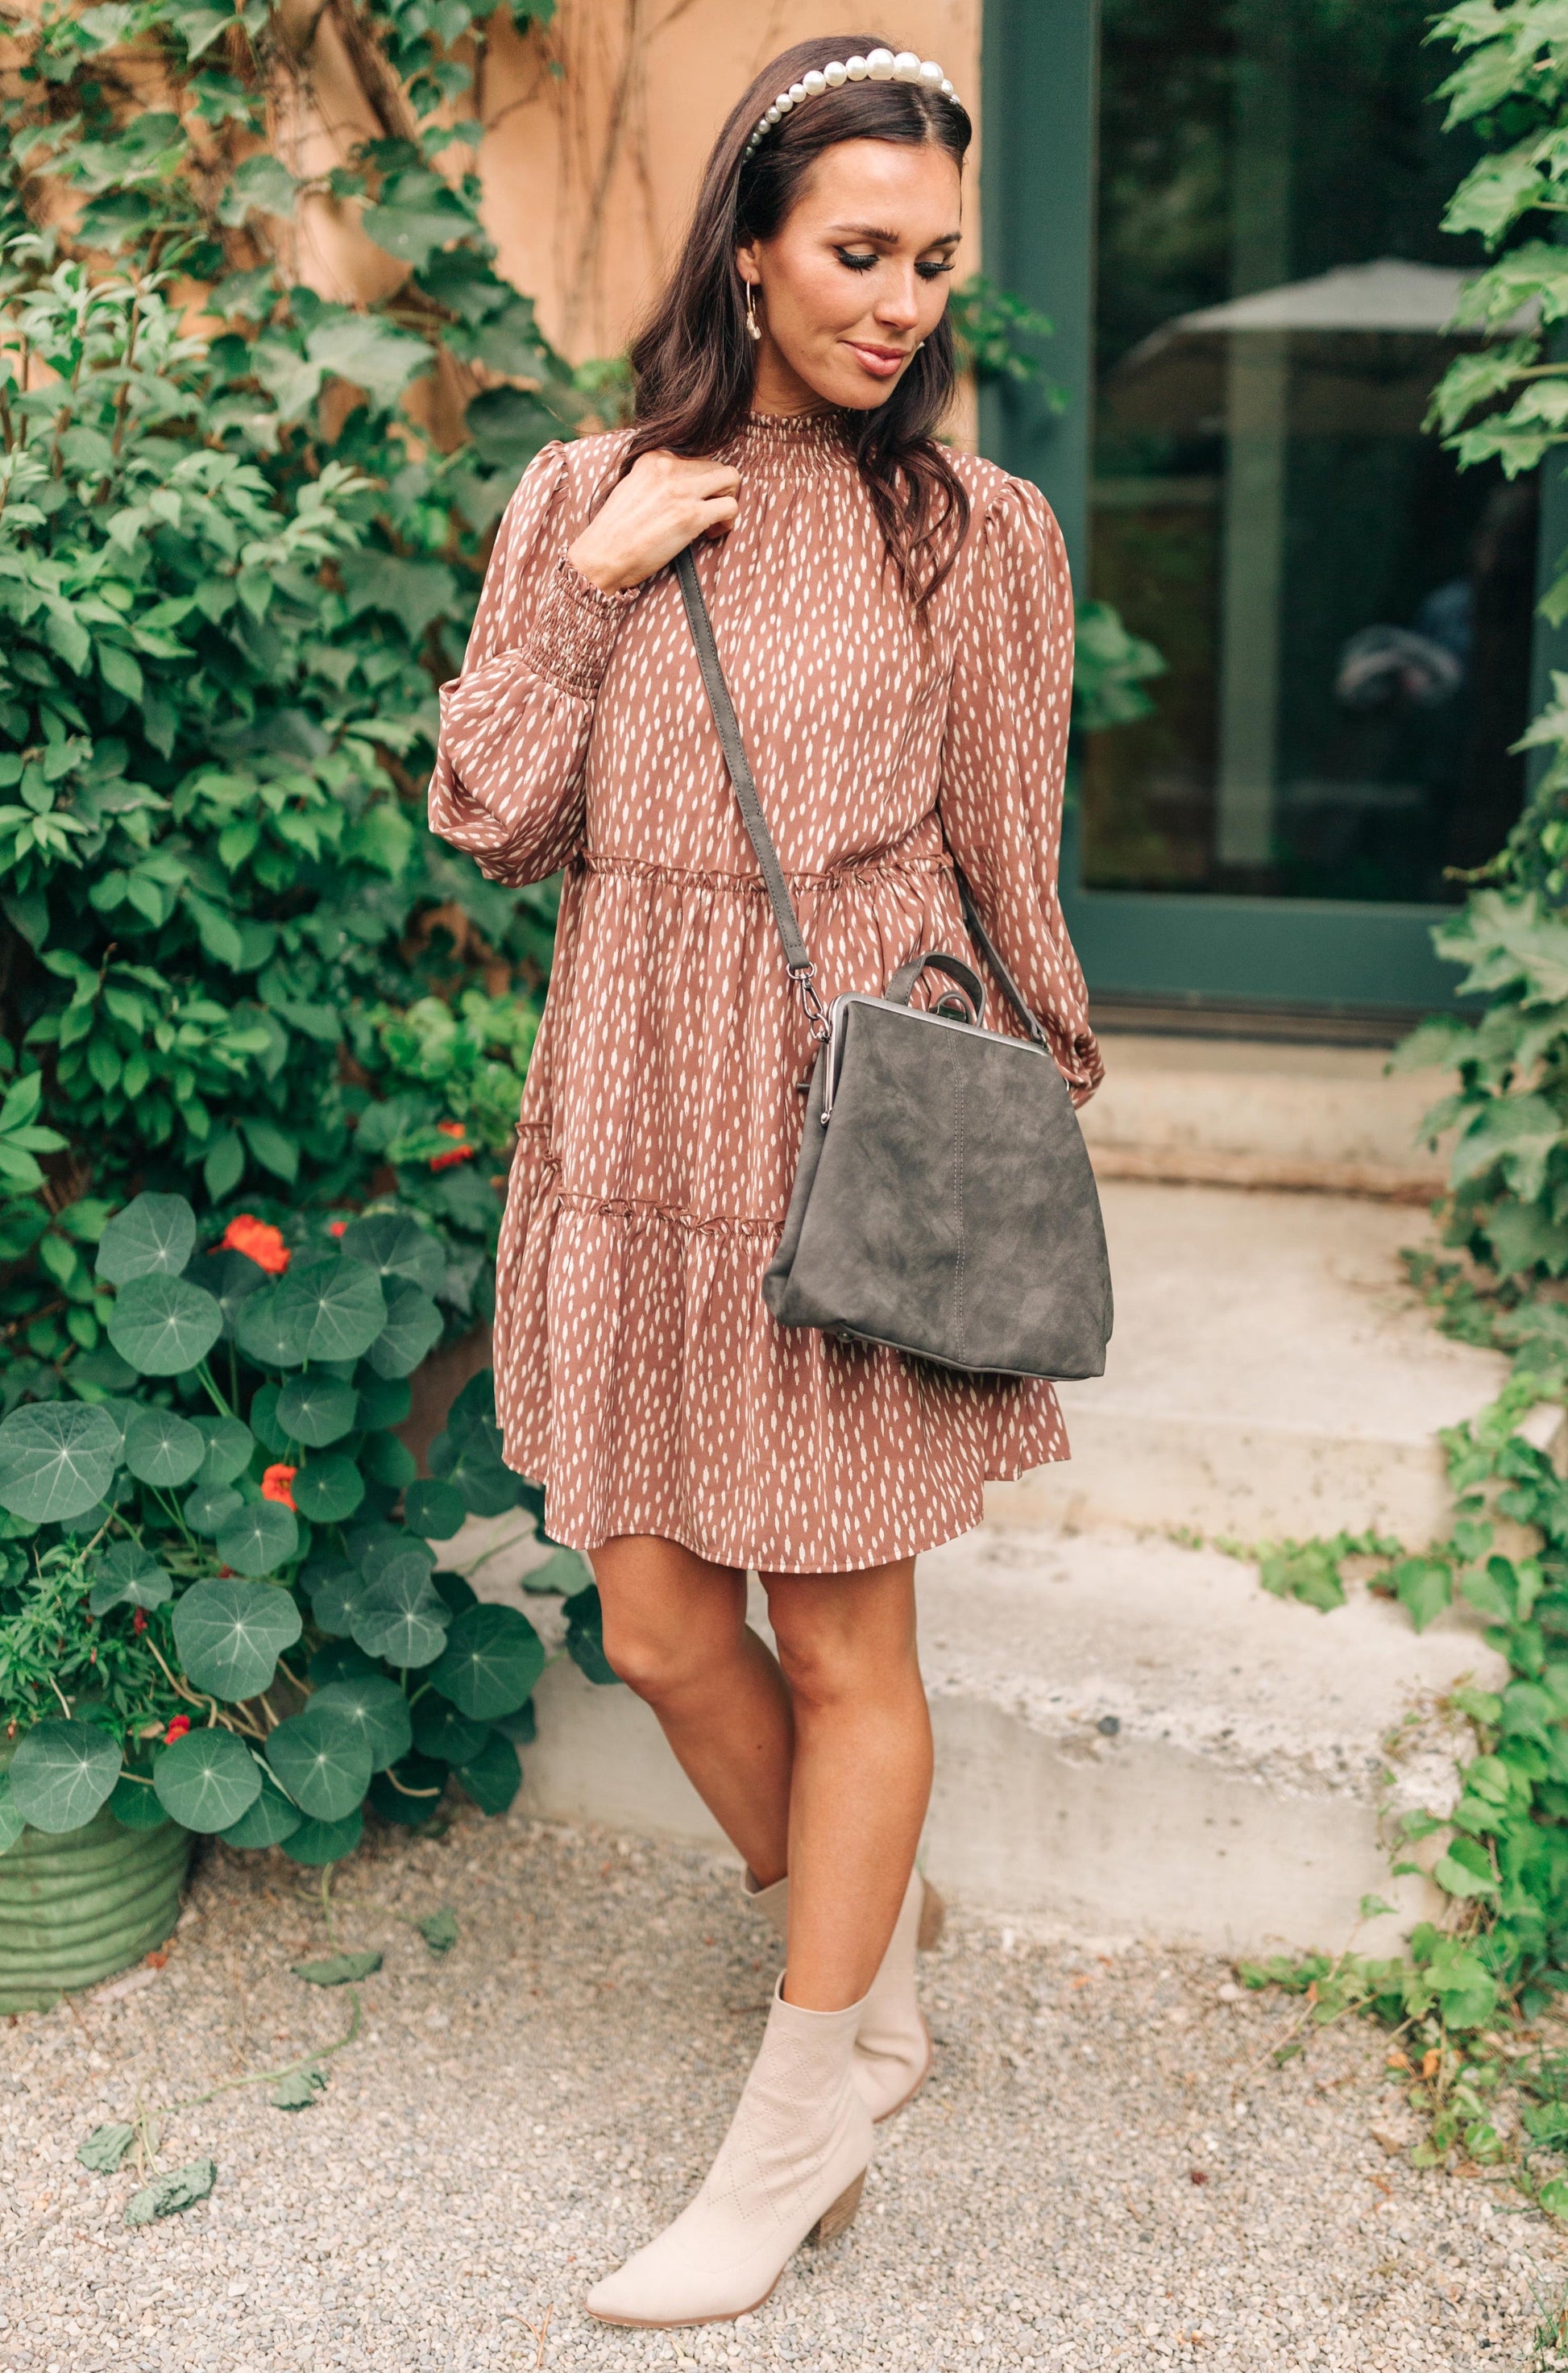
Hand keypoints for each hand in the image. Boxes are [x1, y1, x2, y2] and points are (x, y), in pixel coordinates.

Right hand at [568, 451, 741, 592]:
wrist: (602, 555)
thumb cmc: (615, 530)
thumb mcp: (632, 486)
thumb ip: (657, 477)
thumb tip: (683, 481)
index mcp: (653, 456)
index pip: (695, 456)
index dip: (700, 479)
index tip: (692, 500)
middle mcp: (668, 466)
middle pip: (716, 465)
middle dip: (719, 489)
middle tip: (708, 512)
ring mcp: (681, 489)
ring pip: (730, 478)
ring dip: (727, 500)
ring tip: (713, 522)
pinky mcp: (691, 515)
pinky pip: (730, 507)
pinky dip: (729, 521)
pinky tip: (712, 533)